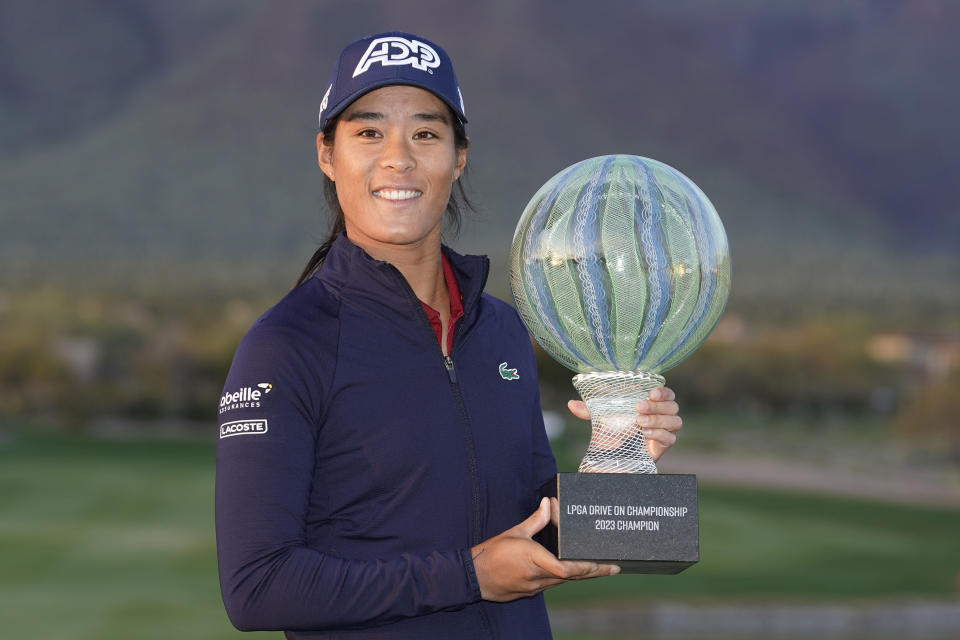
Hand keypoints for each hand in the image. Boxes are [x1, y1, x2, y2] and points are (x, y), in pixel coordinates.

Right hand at [471, 498, 619, 601]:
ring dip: (582, 575)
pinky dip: (566, 577)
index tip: (599, 563)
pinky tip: (575, 572)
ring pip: (564, 581)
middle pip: (571, 576)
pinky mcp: (530, 591)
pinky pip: (553, 583)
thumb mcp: (515, 532)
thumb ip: (535, 520)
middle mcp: (536, 576)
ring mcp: (534, 587)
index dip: (583, 567)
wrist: (474, 577)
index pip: (564, 569)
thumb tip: (549, 504)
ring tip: (601, 568)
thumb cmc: (492, 553)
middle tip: (613, 567)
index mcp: (533, 559)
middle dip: (593, 571)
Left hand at [568, 385, 681, 461]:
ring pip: (675, 421)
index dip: (663, 391)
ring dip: (658, 419)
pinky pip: (670, 438)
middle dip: (657, 406)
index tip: (651, 392)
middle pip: (673, 406)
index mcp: (651, 403)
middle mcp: (661, 415)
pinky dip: (659, 434)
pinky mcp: (663, 445)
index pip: (667, 393)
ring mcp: (664, 430)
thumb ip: (587, 410)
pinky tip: (645, 434)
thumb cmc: (611, 431)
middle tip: (638, 408)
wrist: (612, 455)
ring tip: (639, 422)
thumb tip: (570, 404)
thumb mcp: (599, 418)